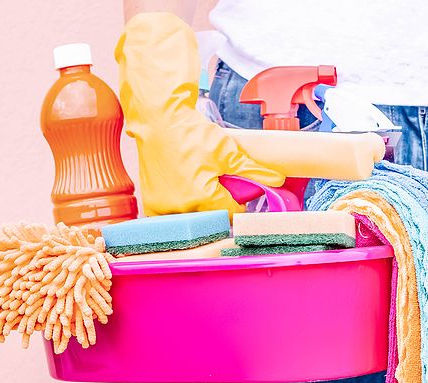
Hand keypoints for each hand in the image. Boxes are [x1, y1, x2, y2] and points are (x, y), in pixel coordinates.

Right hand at [115, 12, 283, 215]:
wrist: (158, 120)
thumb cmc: (190, 133)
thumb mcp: (227, 151)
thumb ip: (252, 170)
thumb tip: (276, 180)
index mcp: (202, 198)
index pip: (231, 214)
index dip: (238, 200)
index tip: (234, 187)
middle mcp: (181, 209)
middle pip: (212, 217)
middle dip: (218, 202)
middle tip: (215, 180)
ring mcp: (164, 209)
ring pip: (193, 217)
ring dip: (200, 205)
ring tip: (198, 181)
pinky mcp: (152, 205)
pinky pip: (174, 215)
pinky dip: (182, 206)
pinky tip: (182, 187)